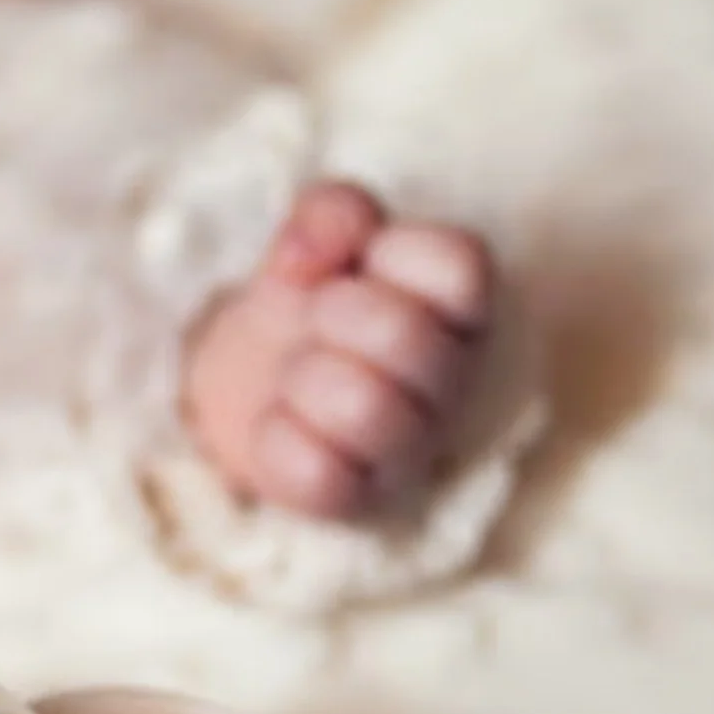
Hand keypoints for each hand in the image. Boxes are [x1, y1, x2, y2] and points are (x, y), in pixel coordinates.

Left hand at [183, 181, 496, 519]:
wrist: (251, 381)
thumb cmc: (310, 300)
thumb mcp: (320, 238)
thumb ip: (330, 213)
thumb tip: (311, 250)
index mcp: (461, 307)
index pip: (462, 265)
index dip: (394, 251)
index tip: (365, 259)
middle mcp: (452, 381)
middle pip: (405, 337)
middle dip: (334, 314)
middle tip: (319, 317)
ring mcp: (410, 448)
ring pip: (365, 410)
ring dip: (306, 377)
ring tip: (300, 374)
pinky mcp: (357, 499)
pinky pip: (318, 473)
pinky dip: (276, 438)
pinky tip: (279, 422)